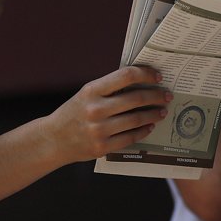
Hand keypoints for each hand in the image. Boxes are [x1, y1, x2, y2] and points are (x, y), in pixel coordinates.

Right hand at [39, 66, 170, 164]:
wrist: (54, 139)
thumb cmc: (74, 113)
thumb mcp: (86, 95)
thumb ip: (109, 89)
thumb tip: (141, 81)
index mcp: (91, 91)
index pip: (125, 76)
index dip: (145, 74)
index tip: (157, 76)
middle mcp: (95, 109)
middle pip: (136, 98)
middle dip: (156, 95)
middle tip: (166, 95)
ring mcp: (99, 130)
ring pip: (136, 119)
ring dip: (153, 114)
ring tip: (162, 111)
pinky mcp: (102, 147)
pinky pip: (130, 137)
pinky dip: (143, 131)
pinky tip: (149, 126)